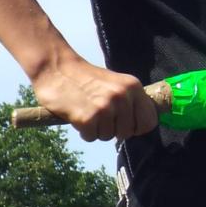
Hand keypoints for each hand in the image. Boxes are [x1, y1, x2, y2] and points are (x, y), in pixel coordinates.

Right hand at [31, 56, 158, 141]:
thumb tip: (142, 125)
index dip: (137, 128)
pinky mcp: (87, 117)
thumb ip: (131, 101)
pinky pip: (91, 137)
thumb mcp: (117, 84)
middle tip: (100, 116)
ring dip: (97, 130)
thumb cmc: (87, 79)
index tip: (126, 125)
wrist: (56, 69)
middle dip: (114, 130)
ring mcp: (105, 107)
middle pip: (127, 133)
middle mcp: (122, 97)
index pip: (149, 122)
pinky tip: (78, 116)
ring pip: (108, 136)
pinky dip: (84, 131)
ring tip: (88, 112)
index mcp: (133, 87)